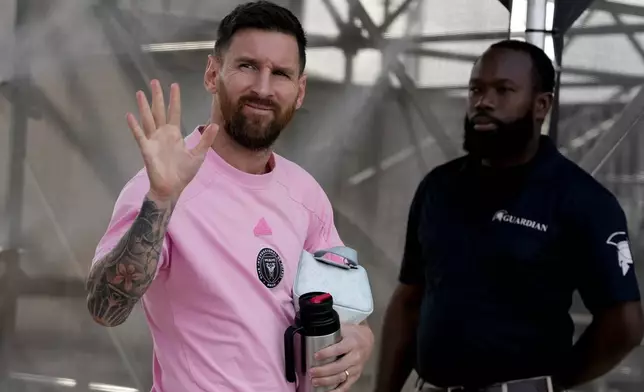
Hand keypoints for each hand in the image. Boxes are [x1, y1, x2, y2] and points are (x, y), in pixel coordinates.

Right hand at [127, 80, 217, 202]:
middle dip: (157, 97)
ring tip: (140, 92)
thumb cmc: (184, 172)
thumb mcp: (198, 154)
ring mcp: (153, 140)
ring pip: (148, 119)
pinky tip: (130, 115)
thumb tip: (215, 125)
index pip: (174, 112)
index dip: (174, 99)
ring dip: (143, 107)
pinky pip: (140, 135)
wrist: (173, 188)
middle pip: (159, 111)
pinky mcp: (146, 149)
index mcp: (175, 134)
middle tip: (154, 81)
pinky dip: (134, 126)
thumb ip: (205, 140)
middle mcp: (163, 134)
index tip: (174, 85)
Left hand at [309, 323, 374, 390]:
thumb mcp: (344, 328)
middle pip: (339, 366)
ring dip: (327, 381)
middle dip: (323, 370)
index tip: (315, 356)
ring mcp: (356, 367)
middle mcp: (356, 356)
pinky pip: (347, 385)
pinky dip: (337, 391)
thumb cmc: (352, 334)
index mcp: (352, 342)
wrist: (367, 340)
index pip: (339, 349)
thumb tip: (314, 329)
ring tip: (314, 381)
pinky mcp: (356, 375)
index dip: (327, 353)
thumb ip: (332, 330)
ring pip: (341, 377)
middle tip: (311, 371)